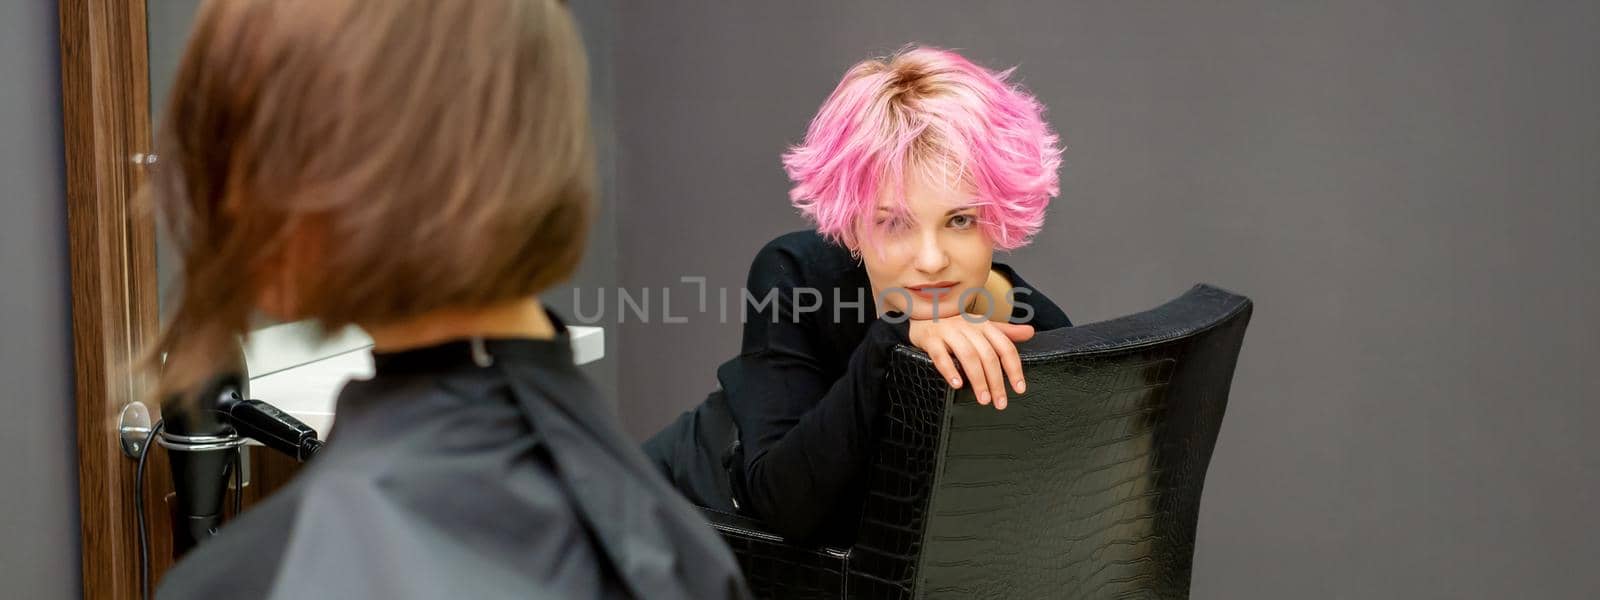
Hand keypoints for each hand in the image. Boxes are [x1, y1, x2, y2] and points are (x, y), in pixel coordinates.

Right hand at [907, 316, 1034, 409]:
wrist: (923, 309)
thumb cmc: (955, 323)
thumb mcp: (981, 325)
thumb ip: (1005, 332)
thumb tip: (1031, 333)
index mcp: (984, 325)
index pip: (1005, 347)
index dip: (1014, 369)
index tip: (1019, 389)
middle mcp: (968, 327)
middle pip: (988, 356)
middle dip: (996, 381)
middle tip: (1000, 402)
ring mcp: (949, 332)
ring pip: (968, 356)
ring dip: (978, 380)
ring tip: (983, 399)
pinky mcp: (931, 339)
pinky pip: (940, 356)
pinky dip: (949, 371)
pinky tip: (957, 385)